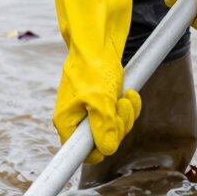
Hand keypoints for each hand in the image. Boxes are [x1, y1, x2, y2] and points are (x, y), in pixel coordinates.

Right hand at [49, 0, 141, 162]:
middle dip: (119, 126)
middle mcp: (77, 119)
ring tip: (126, 94)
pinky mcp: (103, 102)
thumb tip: (106, 149)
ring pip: (115, 129)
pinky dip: (129, 105)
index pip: (80, 155)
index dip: (93, 154)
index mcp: (67, 122)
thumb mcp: (100, 100)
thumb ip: (104, 127)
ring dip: (127, 113)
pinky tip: (128, 92)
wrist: (99, 40)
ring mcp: (91, 111)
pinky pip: (121, 115)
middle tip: (121, 104)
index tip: (95, 155)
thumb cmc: (94, 67)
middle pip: (104, 143)